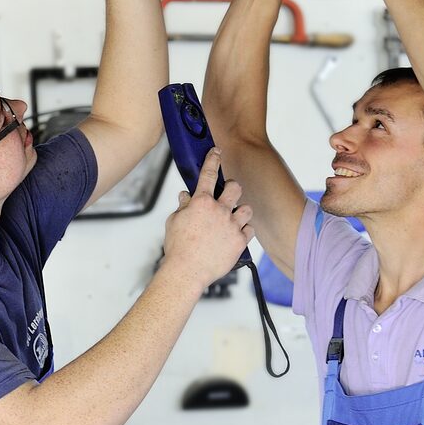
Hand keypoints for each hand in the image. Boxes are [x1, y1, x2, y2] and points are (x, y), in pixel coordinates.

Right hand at [160, 149, 253, 294]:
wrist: (187, 272)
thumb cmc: (178, 248)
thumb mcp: (174, 222)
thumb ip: (183, 207)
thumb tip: (185, 196)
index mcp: (201, 203)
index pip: (208, 174)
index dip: (213, 159)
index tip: (217, 152)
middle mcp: (219, 211)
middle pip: (235, 187)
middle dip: (233, 188)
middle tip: (228, 194)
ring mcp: (231, 226)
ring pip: (247, 208)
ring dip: (241, 211)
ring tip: (233, 218)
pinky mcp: (239, 241)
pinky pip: (249, 229)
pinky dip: (244, 230)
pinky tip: (236, 234)